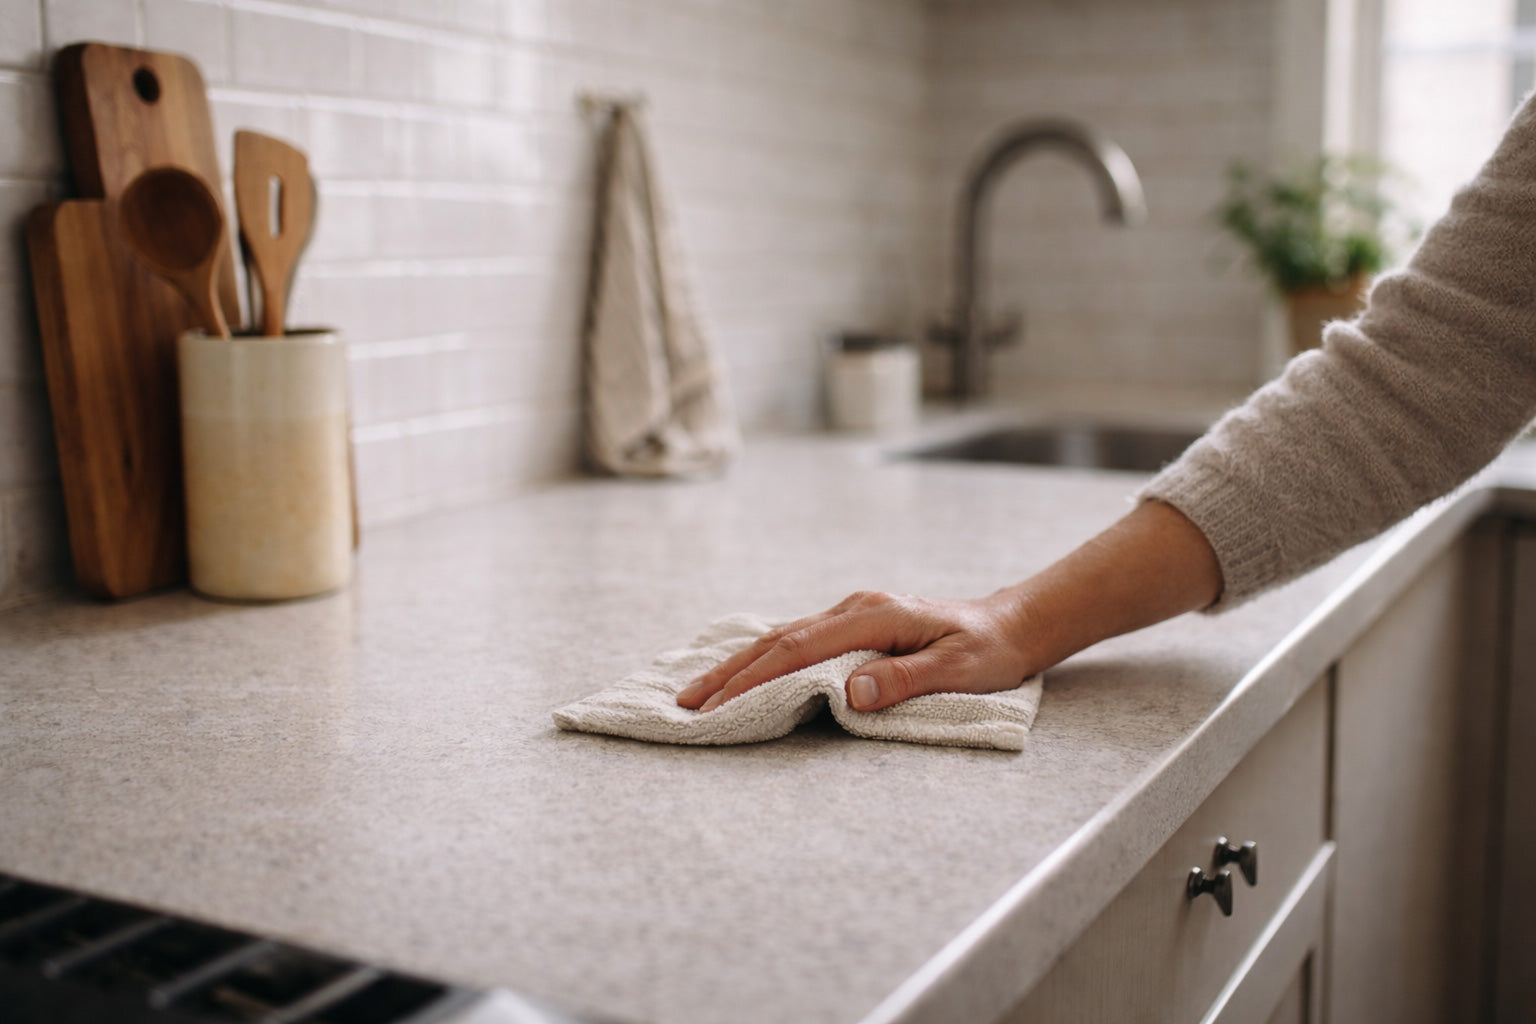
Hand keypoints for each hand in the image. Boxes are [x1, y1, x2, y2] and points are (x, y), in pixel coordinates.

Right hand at [674, 499, 1221, 714]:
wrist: (1014, 624)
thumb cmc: (990, 650)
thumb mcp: (958, 670)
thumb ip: (904, 681)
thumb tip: (848, 693)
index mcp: (872, 617)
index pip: (797, 650)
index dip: (752, 677)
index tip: (715, 704)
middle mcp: (853, 609)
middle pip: (776, 640)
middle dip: (728, 673)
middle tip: (686, 705)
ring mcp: (852, 614)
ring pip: (781, 637)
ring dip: (738, 664)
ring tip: (698, 692)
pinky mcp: (855, 624)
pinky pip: (796, 639)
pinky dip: (762, 657)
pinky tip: (742, 670)